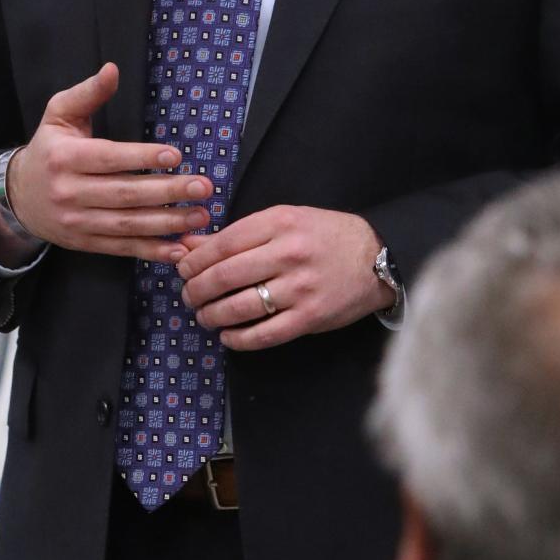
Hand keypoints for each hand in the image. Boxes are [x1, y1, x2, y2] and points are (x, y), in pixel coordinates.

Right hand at [0, 62, 212, 262]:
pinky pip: (122, 248)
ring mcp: (77, 222)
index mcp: (65, 158)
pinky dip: (152, 251)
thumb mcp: (59, 114)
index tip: (175, 155)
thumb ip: (88, 93)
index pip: (108, 158)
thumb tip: (112, 69)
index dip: (141, 157)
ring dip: (167, 223)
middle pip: (124, 194)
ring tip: (201, 215)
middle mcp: (69, 192)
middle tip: (202, 187)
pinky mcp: (85, 243)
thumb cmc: (48, 149)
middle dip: (167, 192)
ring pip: (127, 224)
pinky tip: (179, 249)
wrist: (17, 197)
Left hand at [175, 206, 391, 350]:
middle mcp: (288, 254)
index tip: (183, 270)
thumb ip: (237, 234)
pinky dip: (239, 339)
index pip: (222, 244)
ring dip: (211, 315)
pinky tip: (228, 336)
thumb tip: (188, 246)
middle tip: (188, 296)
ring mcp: (300, 288)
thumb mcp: (283, 221)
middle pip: (224, 276)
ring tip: (205, 316)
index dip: (194, 261)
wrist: (376, 257)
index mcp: (279, 223)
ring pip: (239, 308)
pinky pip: (264, 335)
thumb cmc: (324, 235)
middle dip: (195, 290)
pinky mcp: (310, 317)